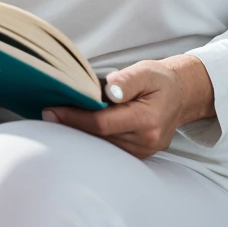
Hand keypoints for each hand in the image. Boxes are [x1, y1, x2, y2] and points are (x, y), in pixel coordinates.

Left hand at [41, 55, 215, 158]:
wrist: (181, 96)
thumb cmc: (160, 81)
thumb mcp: (146, 71)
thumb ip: (128, 80)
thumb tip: (110, 90)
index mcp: (147, 121)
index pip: (102, 124)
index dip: (74, 118)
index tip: (51, 110)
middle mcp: (145, 142)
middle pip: (99, 138)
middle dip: (71, 126)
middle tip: (45, 114)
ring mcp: (142, 152)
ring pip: (102, 146)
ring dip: (79, 134)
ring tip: (56, 118)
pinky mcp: (138, 155)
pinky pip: (109, 148)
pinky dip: (92, 138)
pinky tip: (76, 126)